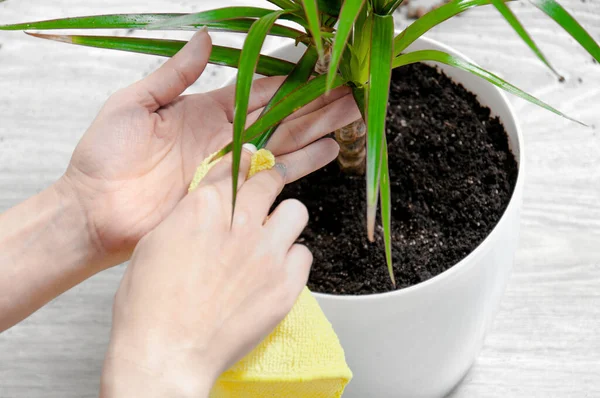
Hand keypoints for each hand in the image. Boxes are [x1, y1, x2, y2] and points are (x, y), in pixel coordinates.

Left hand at [61, 29, 359, 263]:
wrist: (94, 211)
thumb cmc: (104, 158)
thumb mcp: (133, 105)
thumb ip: (172, 75)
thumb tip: (203, 39)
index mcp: (205, 110)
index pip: (257, 90)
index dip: (288, 79)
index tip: (317, 65)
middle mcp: (225, 137)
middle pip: (281, 115)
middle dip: (316, 102)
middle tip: (349, 90)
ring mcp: (231, 166)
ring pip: (287, 142)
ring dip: (319, 129)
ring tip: (350, 116)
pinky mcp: (232, 194)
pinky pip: (275, 177)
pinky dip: (303, 164)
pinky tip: (329, 151)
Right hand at [101, 146, 314, 396]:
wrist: (167, 354)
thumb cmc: (150, 306)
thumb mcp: (155, 244)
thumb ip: (189, 215)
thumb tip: (208, 204)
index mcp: (203, 209)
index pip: (236, 168)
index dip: (244, 166)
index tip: (249, 167)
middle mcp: (240, 225)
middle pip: (270, 182)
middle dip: (267, 185)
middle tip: (263, 197)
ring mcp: (267, 254)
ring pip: (296, 212)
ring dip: (283, 221)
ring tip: (271, 238)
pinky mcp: (286, 284)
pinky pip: (303, 254)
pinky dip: (292, 259)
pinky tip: (274, 272)